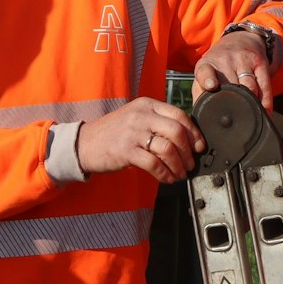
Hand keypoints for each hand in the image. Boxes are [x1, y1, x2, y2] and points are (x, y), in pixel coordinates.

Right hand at [77, 97, 204, 183]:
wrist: (84, 143)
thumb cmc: (113, 133)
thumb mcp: (136, 118)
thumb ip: (157, 122)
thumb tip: (187, 139)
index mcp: (147, 104)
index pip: (180, 114)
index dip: (194, 133)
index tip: (199, 147)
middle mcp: (141, 115)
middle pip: (177, 131)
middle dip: (188, 152)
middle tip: (190, 164)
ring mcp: (133, 132)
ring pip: (168, 149)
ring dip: (178, 165)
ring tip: (180, 174)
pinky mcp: (126, 150)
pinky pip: (154, 164)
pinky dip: (165, 174)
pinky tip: (167, 179)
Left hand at [194, 31, 273, 109]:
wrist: (239, 39)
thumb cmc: (218, 65)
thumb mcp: (205, 73)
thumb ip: (200, 94)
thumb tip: (202, 121)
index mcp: (207, 65)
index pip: (205, 72)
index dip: (208, 79)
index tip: (211, 86)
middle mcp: (225, 60)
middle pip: (230, 88)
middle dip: (232, 102)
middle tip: (233, 117)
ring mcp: (243, 60)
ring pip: (249, 87)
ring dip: (250, 102)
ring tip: (249, 113)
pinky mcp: (260, 62)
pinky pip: (264, 86)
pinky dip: (265, 101)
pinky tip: (264, 110)